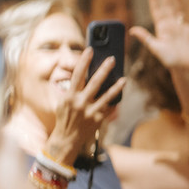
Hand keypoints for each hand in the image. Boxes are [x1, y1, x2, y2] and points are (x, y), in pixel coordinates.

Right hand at [45, 46, 123, 162]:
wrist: (67, 138)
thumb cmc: (65, 116)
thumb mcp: (64, 101)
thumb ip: (73, 88)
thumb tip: (84, 74)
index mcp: (69, 96)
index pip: (77, 75)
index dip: (84, 61)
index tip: (90, 50)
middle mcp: (80, 103)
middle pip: (95, 82)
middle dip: (104, 69)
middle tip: (112, 59)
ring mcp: (91, 111)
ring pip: (107, 95)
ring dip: (117, 86)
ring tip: (124, 78)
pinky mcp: (99, 119)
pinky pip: (110, 107)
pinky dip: (116, 100)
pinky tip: (121, 92)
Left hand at [130, 0, 188, 70]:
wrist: (185, 68)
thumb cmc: (169, 60)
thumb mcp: (156, 48)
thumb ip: (146, 37)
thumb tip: (132, 29)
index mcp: (161, 28)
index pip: (156, 10)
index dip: (154, 0)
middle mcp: (171, 26)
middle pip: (168, 7)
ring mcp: (182, 28)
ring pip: (179, 10)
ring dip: (178, 0)